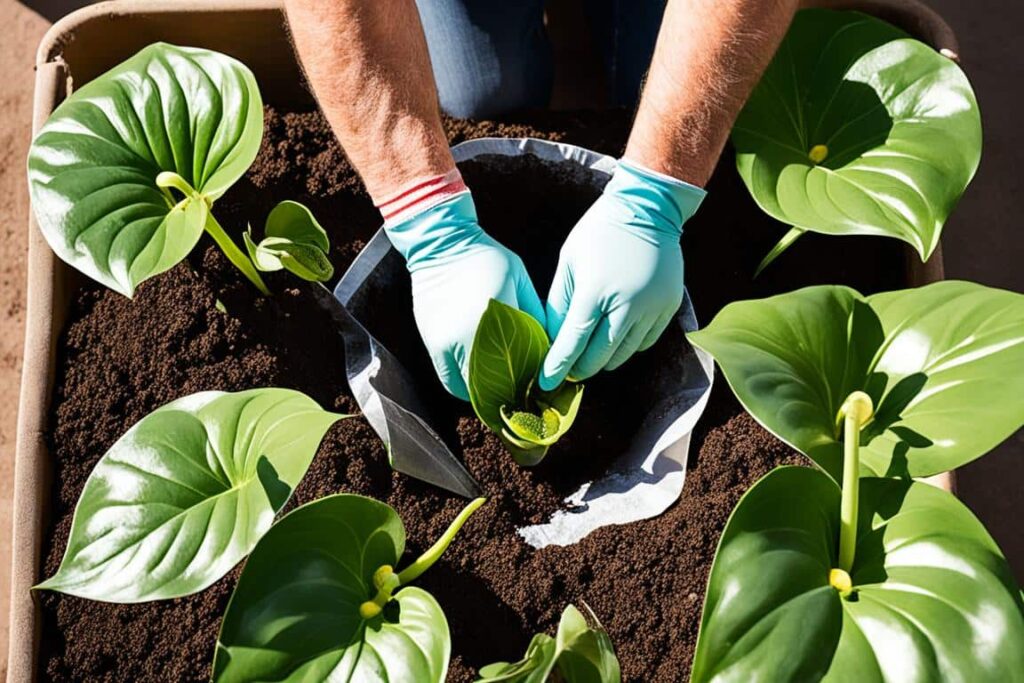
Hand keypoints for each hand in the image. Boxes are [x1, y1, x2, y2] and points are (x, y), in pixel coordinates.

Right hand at [386, 192, 543, 399]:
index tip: (540, 387)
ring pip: (469, 388)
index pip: (516, 367)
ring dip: (487, 393)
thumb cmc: (486, 258)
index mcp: (492, 318)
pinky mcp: (430, 343)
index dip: (529, 384)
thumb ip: (536, 315)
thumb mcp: (521, 280)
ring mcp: (443, 343)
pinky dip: (466, 385)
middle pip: (491, 386)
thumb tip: (551, 346)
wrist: (440, 244)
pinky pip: (449, 380)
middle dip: (509, 393)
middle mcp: (465, 336)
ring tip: (503, 389)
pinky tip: (481, 380)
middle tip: (523, 392)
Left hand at [539, 160, 705, 390]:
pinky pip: (645, 342)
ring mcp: (652, 307)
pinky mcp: (668, 307)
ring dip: (604, 360)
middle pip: (600, 355)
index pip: (574, 341)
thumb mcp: (570, 261)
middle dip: (580, 368)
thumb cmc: (600, 232)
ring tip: (590, 358)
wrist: (648, 208)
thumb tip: (552, 337)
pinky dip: (628, 347)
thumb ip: (560, 302)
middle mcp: (627, 303)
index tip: (546, 383)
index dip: (558, 366)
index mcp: (595, 290)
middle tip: (567, 372)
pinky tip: (615, 339)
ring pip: (624, 353)